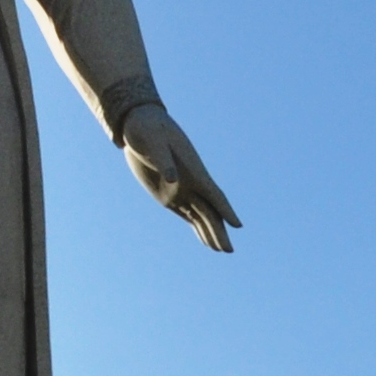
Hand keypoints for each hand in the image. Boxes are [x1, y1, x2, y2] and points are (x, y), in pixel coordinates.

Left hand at [119, 105, 241, 252]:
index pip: (213, 194)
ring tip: (222, 250)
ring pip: (201, 216)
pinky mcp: (167, 194)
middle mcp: (190, 183)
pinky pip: (188, 214)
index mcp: (191, 171)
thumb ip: (162, 159)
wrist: (137, 124)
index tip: (238, 225)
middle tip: (229, 251)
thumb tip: (172, 179)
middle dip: (219, 231)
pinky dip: (197, 227)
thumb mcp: (153, 141)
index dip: (226, 209)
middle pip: (209, 211)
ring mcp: (180, 189)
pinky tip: (204, 239)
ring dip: (210, 233)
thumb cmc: (146, 128)